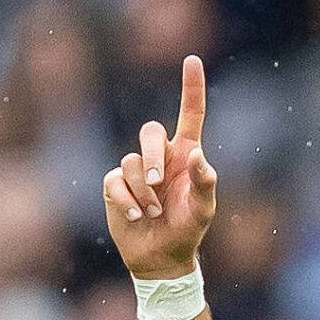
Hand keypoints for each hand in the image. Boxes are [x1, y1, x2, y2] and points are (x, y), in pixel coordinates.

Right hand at [103, 55, 218, 280]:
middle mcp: (160, 156)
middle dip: (152, 155)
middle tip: (157, 183)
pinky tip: (137, 217)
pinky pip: (115, 181)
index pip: (190, 113)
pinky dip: (126, 201)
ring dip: (144, 192)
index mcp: (186, 154)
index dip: (191, 87)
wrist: (162, 258)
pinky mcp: (115, 186)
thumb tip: (198, 155)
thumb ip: (205, 182)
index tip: (192, 60)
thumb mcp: (204, 209)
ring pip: (132, 162)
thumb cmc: (188, 230)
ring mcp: (135, 170)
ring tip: (153, 213)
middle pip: (150, 132)